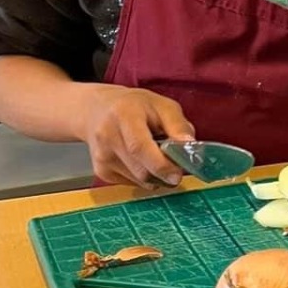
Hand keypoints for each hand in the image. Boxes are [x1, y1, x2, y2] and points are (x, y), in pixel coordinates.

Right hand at [78, 86, 194, 188]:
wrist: (96, 109)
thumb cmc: (135, 106)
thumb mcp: (162, 105)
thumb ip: (178, 126)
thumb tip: (191, 148)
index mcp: (124, 115)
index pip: (139, 147)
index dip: (161, 165)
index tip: (177, 174)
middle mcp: (107, 136)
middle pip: (140, 169)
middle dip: (164, 173)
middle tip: (176, 168)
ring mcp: (101, 156)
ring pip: (138, 180)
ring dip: (156, 176)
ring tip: (157, 157)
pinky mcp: (101, 170)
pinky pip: (132, 183)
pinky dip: (144, 177)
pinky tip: (142, 161)